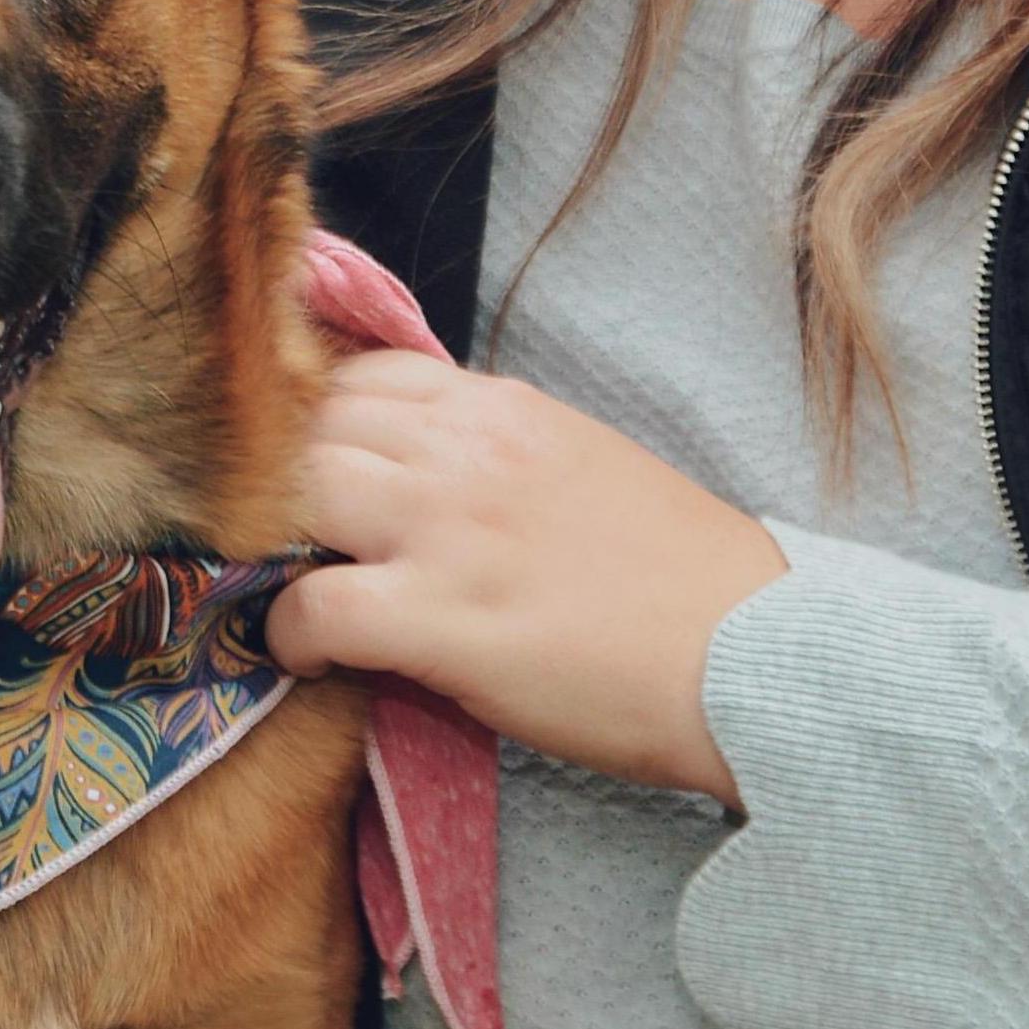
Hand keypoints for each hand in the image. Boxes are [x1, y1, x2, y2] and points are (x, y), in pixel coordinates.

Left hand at [266, 346, 789, 801]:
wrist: (751, 654)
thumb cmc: (681, 576)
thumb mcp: (583, 463)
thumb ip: (495, 451)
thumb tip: (420, 466)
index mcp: (501, 408)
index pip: (362, 375)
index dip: (322, 423)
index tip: (316, 470)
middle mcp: (463, 451)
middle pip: (312, 427)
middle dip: (285, 477)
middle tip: (289, 536)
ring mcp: (447, 532)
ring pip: (296, 496)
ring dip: (277, 542)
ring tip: (292, 585)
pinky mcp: (440, 621)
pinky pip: (314, 604)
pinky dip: (289, 628)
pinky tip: (306, 651)